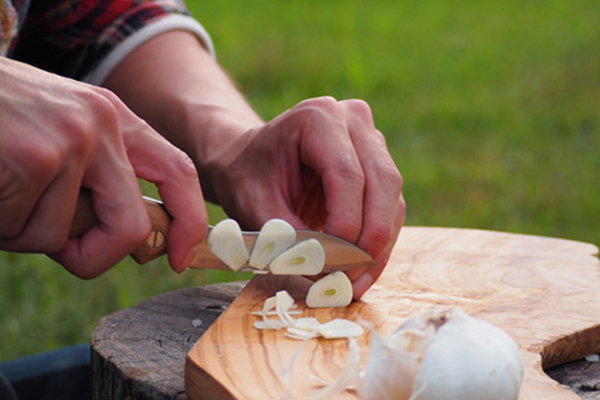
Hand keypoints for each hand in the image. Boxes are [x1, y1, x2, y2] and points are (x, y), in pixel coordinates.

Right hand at [0, 58, 207, 277]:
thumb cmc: (0, 116)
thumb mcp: (61, 130)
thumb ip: (96, 176)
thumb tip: (125, 239)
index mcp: (114, 117)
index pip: (178, 172)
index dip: (190, 222)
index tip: (180, 257)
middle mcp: (101, 125)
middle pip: (131, 225)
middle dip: (97, 255)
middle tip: (67, 254)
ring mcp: (70, 140)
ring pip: (59, 235)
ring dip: (22, 231)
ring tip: (2, 189)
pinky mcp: (34, 158)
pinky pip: (22, 229)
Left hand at [202, 97, 404, 298]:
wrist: (249, 162)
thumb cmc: (247, 177)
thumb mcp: (255, 205)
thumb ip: (288, 236)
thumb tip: (325, 270)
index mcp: (318, 117)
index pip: (346, 174)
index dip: (346, 223)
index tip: (333, 264)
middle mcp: (353, 120)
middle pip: (382, 183)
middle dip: (370, 238)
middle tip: (351, 280)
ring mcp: (371, 141)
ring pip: (393, 198)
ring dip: (379, 247)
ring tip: (354, 284)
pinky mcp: (379, 167)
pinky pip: (391, 208)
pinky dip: (379, 244)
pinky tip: (361, 272)